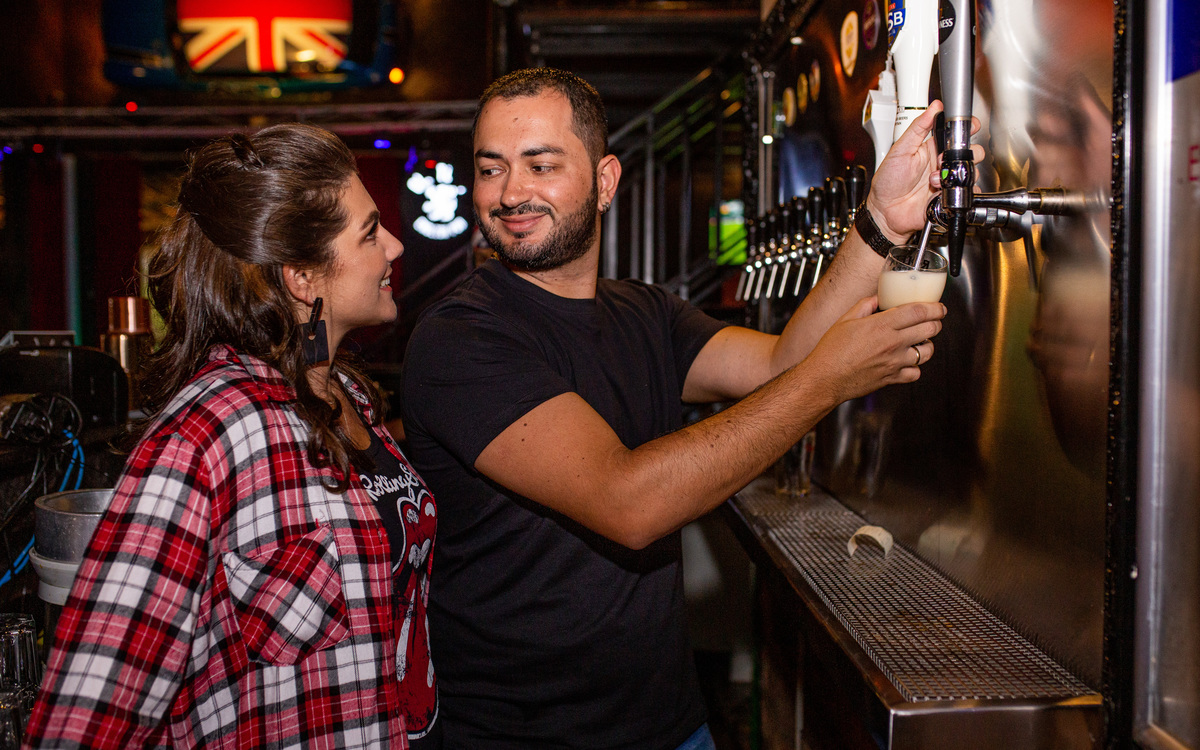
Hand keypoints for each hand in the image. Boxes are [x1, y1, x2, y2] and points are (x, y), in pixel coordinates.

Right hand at [805, 296, 945, 403]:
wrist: (825, 379)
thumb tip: (876, 299)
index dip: (934, 307)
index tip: (938, 307)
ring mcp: (895, 362)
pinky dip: (915, 367)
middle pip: (930, 329)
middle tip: (934, 321)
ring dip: (928, 344)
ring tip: (921, 341)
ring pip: (927, 352)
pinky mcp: (892, 378)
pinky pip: (915, 373)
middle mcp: (892, 343)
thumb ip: (864, 306)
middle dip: (936, 323)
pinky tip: (908, 362)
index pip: (918, 312)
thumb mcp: (845, 320)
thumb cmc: (831, 351)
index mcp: (882, 325)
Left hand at [865, 100, 984, 242]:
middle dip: (965, 153)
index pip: (957, 134)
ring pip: (970, 171)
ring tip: (933, 180)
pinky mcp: (949, 197)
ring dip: (955, 174)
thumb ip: (918, 128)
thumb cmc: (888, 182)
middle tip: (944, 160)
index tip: (970, 126)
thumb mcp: (900, 149)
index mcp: (932, 148)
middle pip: (970, 152)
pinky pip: (968, 193)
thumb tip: (934, 107)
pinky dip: (962, 191)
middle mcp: (942, 163)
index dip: (967, 128)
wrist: (884, 211)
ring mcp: (947, 180)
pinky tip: (943, 191)